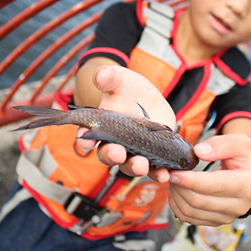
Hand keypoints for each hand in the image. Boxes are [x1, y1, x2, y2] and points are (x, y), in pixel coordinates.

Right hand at [76, 65, 175, 180]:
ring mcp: (133, 153)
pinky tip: (165, 174)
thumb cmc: (128, 89)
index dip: (85, 139)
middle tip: (117, 153)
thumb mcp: (119, 79)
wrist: (151, 99)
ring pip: (130, 166)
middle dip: (112, 155)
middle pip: (108, 155)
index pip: (87, 136)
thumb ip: (109, 76)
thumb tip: (101, 77)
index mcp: (100, 127)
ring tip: (141, 165)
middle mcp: (114, 144)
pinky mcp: (152, 157)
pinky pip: (154, 170)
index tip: (86, 141)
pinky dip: (158, 174)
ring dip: (135, 168)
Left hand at [167, 133, 250, 225]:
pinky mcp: (217, 220)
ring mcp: (228, 216)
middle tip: (168, 172)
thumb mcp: (240, 141)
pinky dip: (178, 206)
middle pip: (198, 201)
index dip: (189, 180)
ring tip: (172, 179)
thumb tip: (199, 151)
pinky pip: (190, 218)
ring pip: (191, 212)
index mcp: (247, 185)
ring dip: (176, 196)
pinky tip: (176, 191)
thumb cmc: (247, 156)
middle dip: (179, 186)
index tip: (173, 172)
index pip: (213, 186)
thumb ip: (220, 144)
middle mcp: (240, 205)